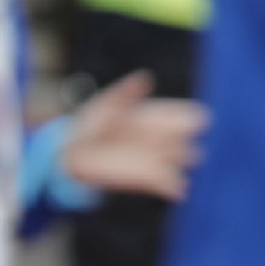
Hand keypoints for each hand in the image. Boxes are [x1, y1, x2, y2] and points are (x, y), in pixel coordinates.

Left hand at [62, 70, 207, 201]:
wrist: (73, 152)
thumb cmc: (91, 124)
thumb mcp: (106, 103)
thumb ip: (125, 92)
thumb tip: (145, 76)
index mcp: (158, 116)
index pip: (186, 115)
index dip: (189, 116)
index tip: (191, 118)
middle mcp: (163, 137)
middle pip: (187, 137)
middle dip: (185, 138)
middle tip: (175, 139)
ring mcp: (158, 158)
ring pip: (184, 159)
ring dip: (184, 159)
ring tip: (182, 157)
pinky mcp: (148, 179)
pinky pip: (169, 185)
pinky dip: (175, 187)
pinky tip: (179, 189)